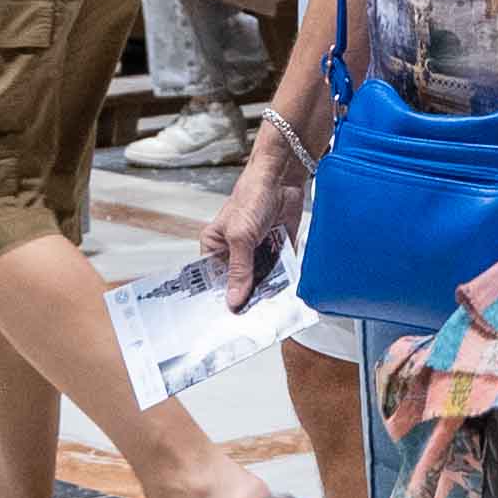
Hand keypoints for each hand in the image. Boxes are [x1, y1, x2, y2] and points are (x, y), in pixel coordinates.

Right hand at [208, 131, 302, 305]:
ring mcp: (257, 252)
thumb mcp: (241, 236)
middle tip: (251, 321)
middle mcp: (235, 252)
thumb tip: (234, 301)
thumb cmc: (252, 197)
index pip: (213, 279)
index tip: (226, 320)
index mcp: (215, 247)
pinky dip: (282, 282)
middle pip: (238, 283)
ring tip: (269, 312)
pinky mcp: (278, 250)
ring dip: (265, 292)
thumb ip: (240, 270)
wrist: (283, 177)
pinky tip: (284, 298)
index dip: (219, 297)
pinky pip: (279, 272)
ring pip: (260, 280)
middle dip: (246, 298)